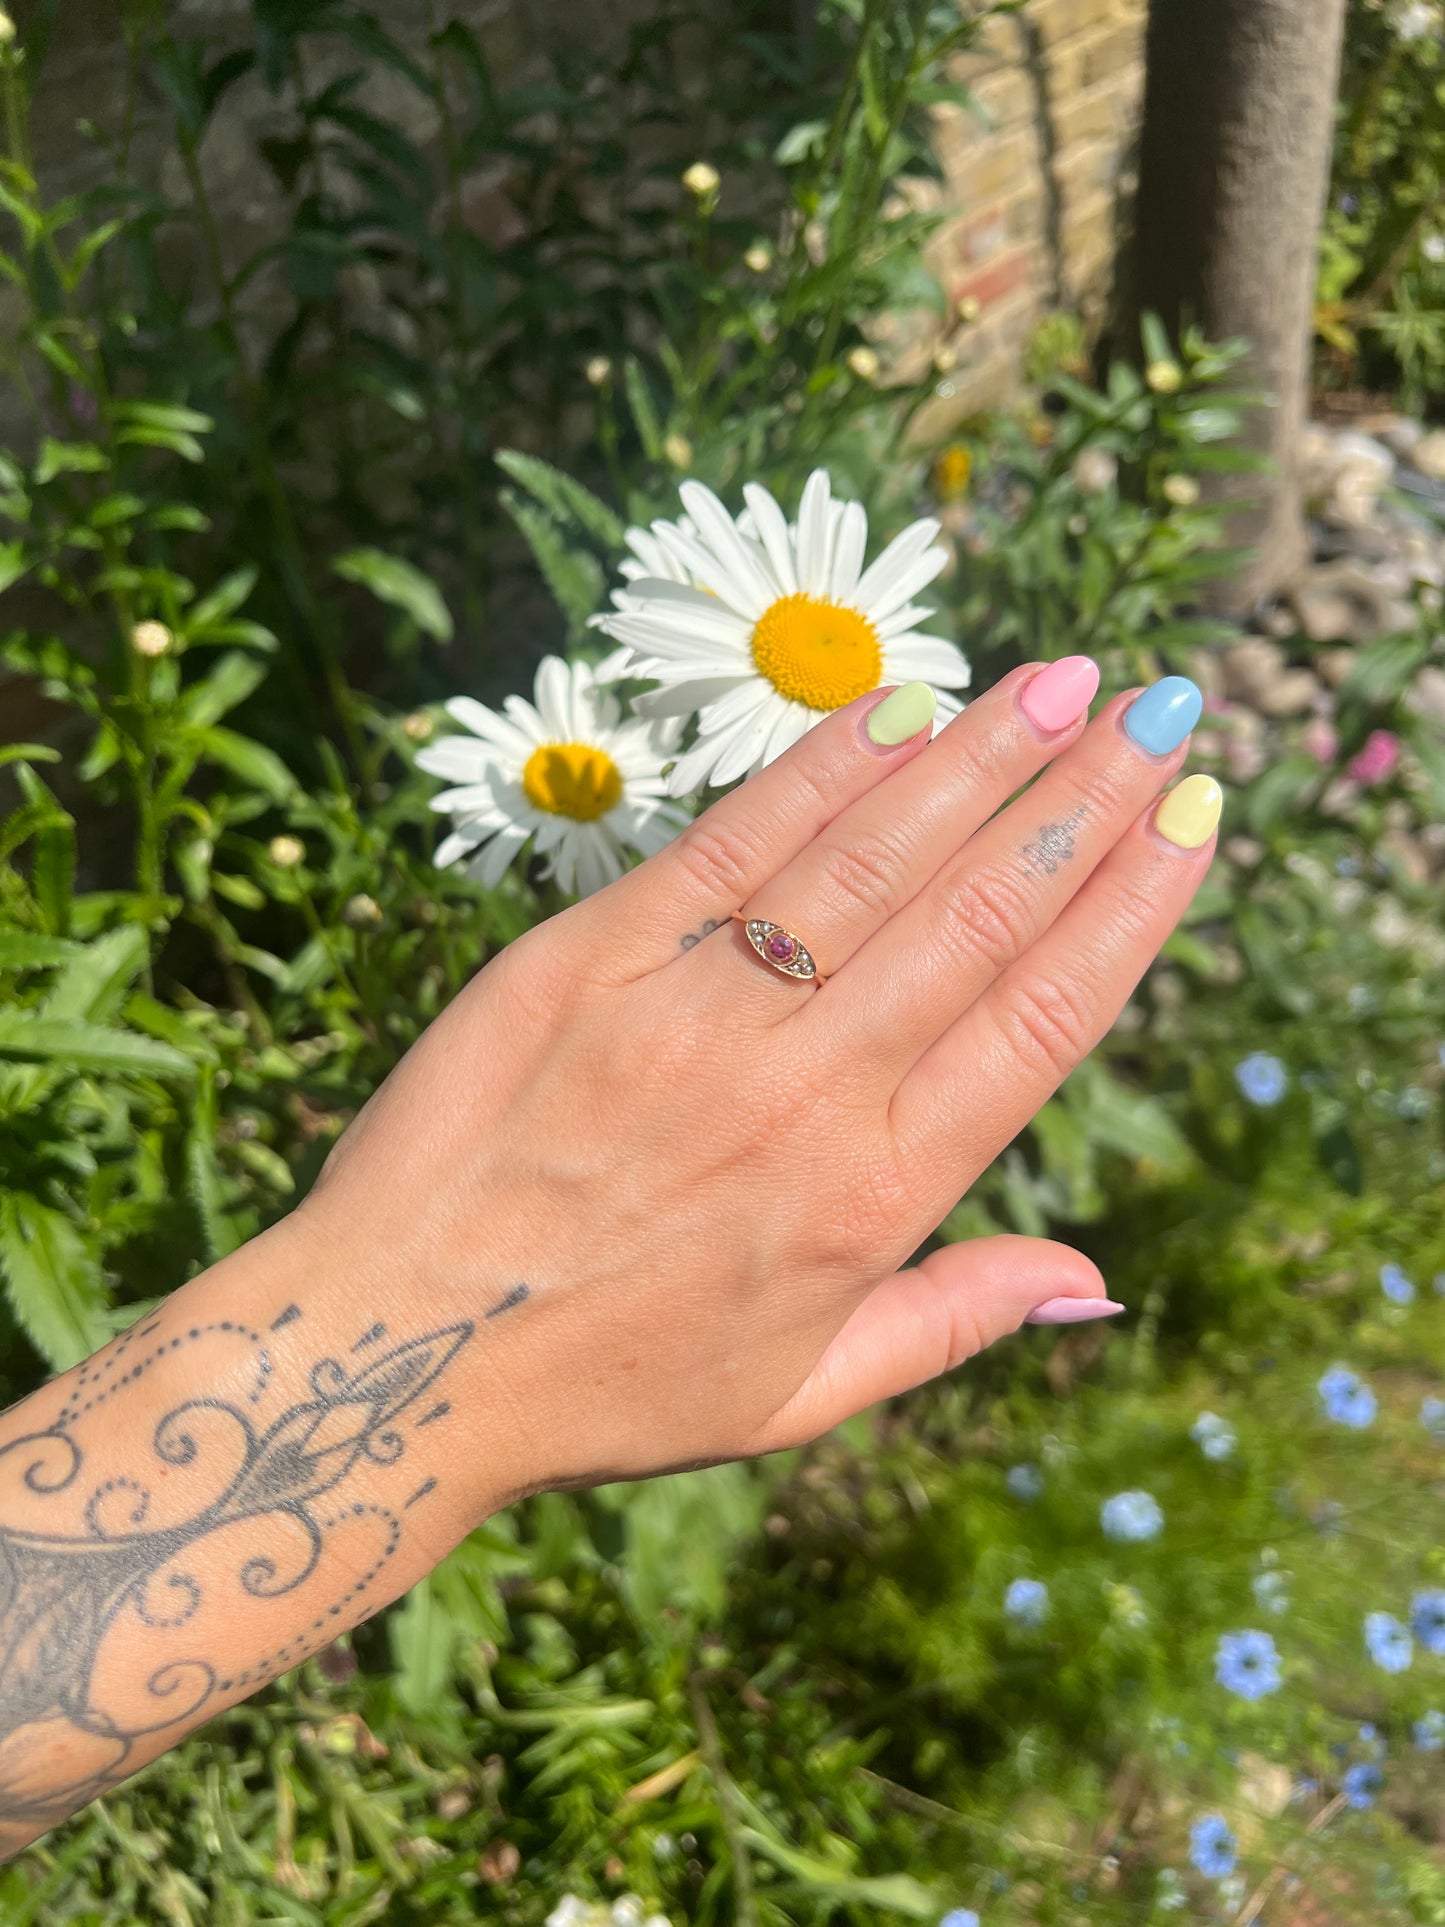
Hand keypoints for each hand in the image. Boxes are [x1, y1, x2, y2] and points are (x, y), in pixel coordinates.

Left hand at [300, 662, 1215, 1505]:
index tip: (1196, 816)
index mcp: (874, 1196)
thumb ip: (953, 1321)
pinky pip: (733, 845)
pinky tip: (899, 706)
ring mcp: (694, 1015)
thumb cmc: (606, 1385)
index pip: (1044, 1017)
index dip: (1133, 904)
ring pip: (873, 859)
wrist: (395, 1353)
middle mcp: (804, 1092)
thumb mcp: (799, 1395)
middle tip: (1161, 702)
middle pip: (980, 914)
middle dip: (1085, 795)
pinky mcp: (589, 958)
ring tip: (1064, 680)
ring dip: (980, 756)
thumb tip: (1099, 1277)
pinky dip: (822, 771)